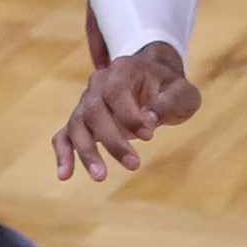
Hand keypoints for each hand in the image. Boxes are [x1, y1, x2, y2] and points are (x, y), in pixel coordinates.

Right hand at [55, 41, 199, 180]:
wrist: (155, 83)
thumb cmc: (170, 89)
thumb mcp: (182, 93)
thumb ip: (168, 103)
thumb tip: (148, 120)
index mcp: (123, 70)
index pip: (116, 91)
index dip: (128, 115)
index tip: (149, 136)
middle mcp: (98, 83)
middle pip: (93, 111)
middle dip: (112, 140)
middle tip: (134, 164)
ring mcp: (87, 102)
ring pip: (77, 125)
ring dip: (87, 152)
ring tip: (100, 177)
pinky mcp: (83, 121)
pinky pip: (65, 136)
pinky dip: (64, 154)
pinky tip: (65, 176)